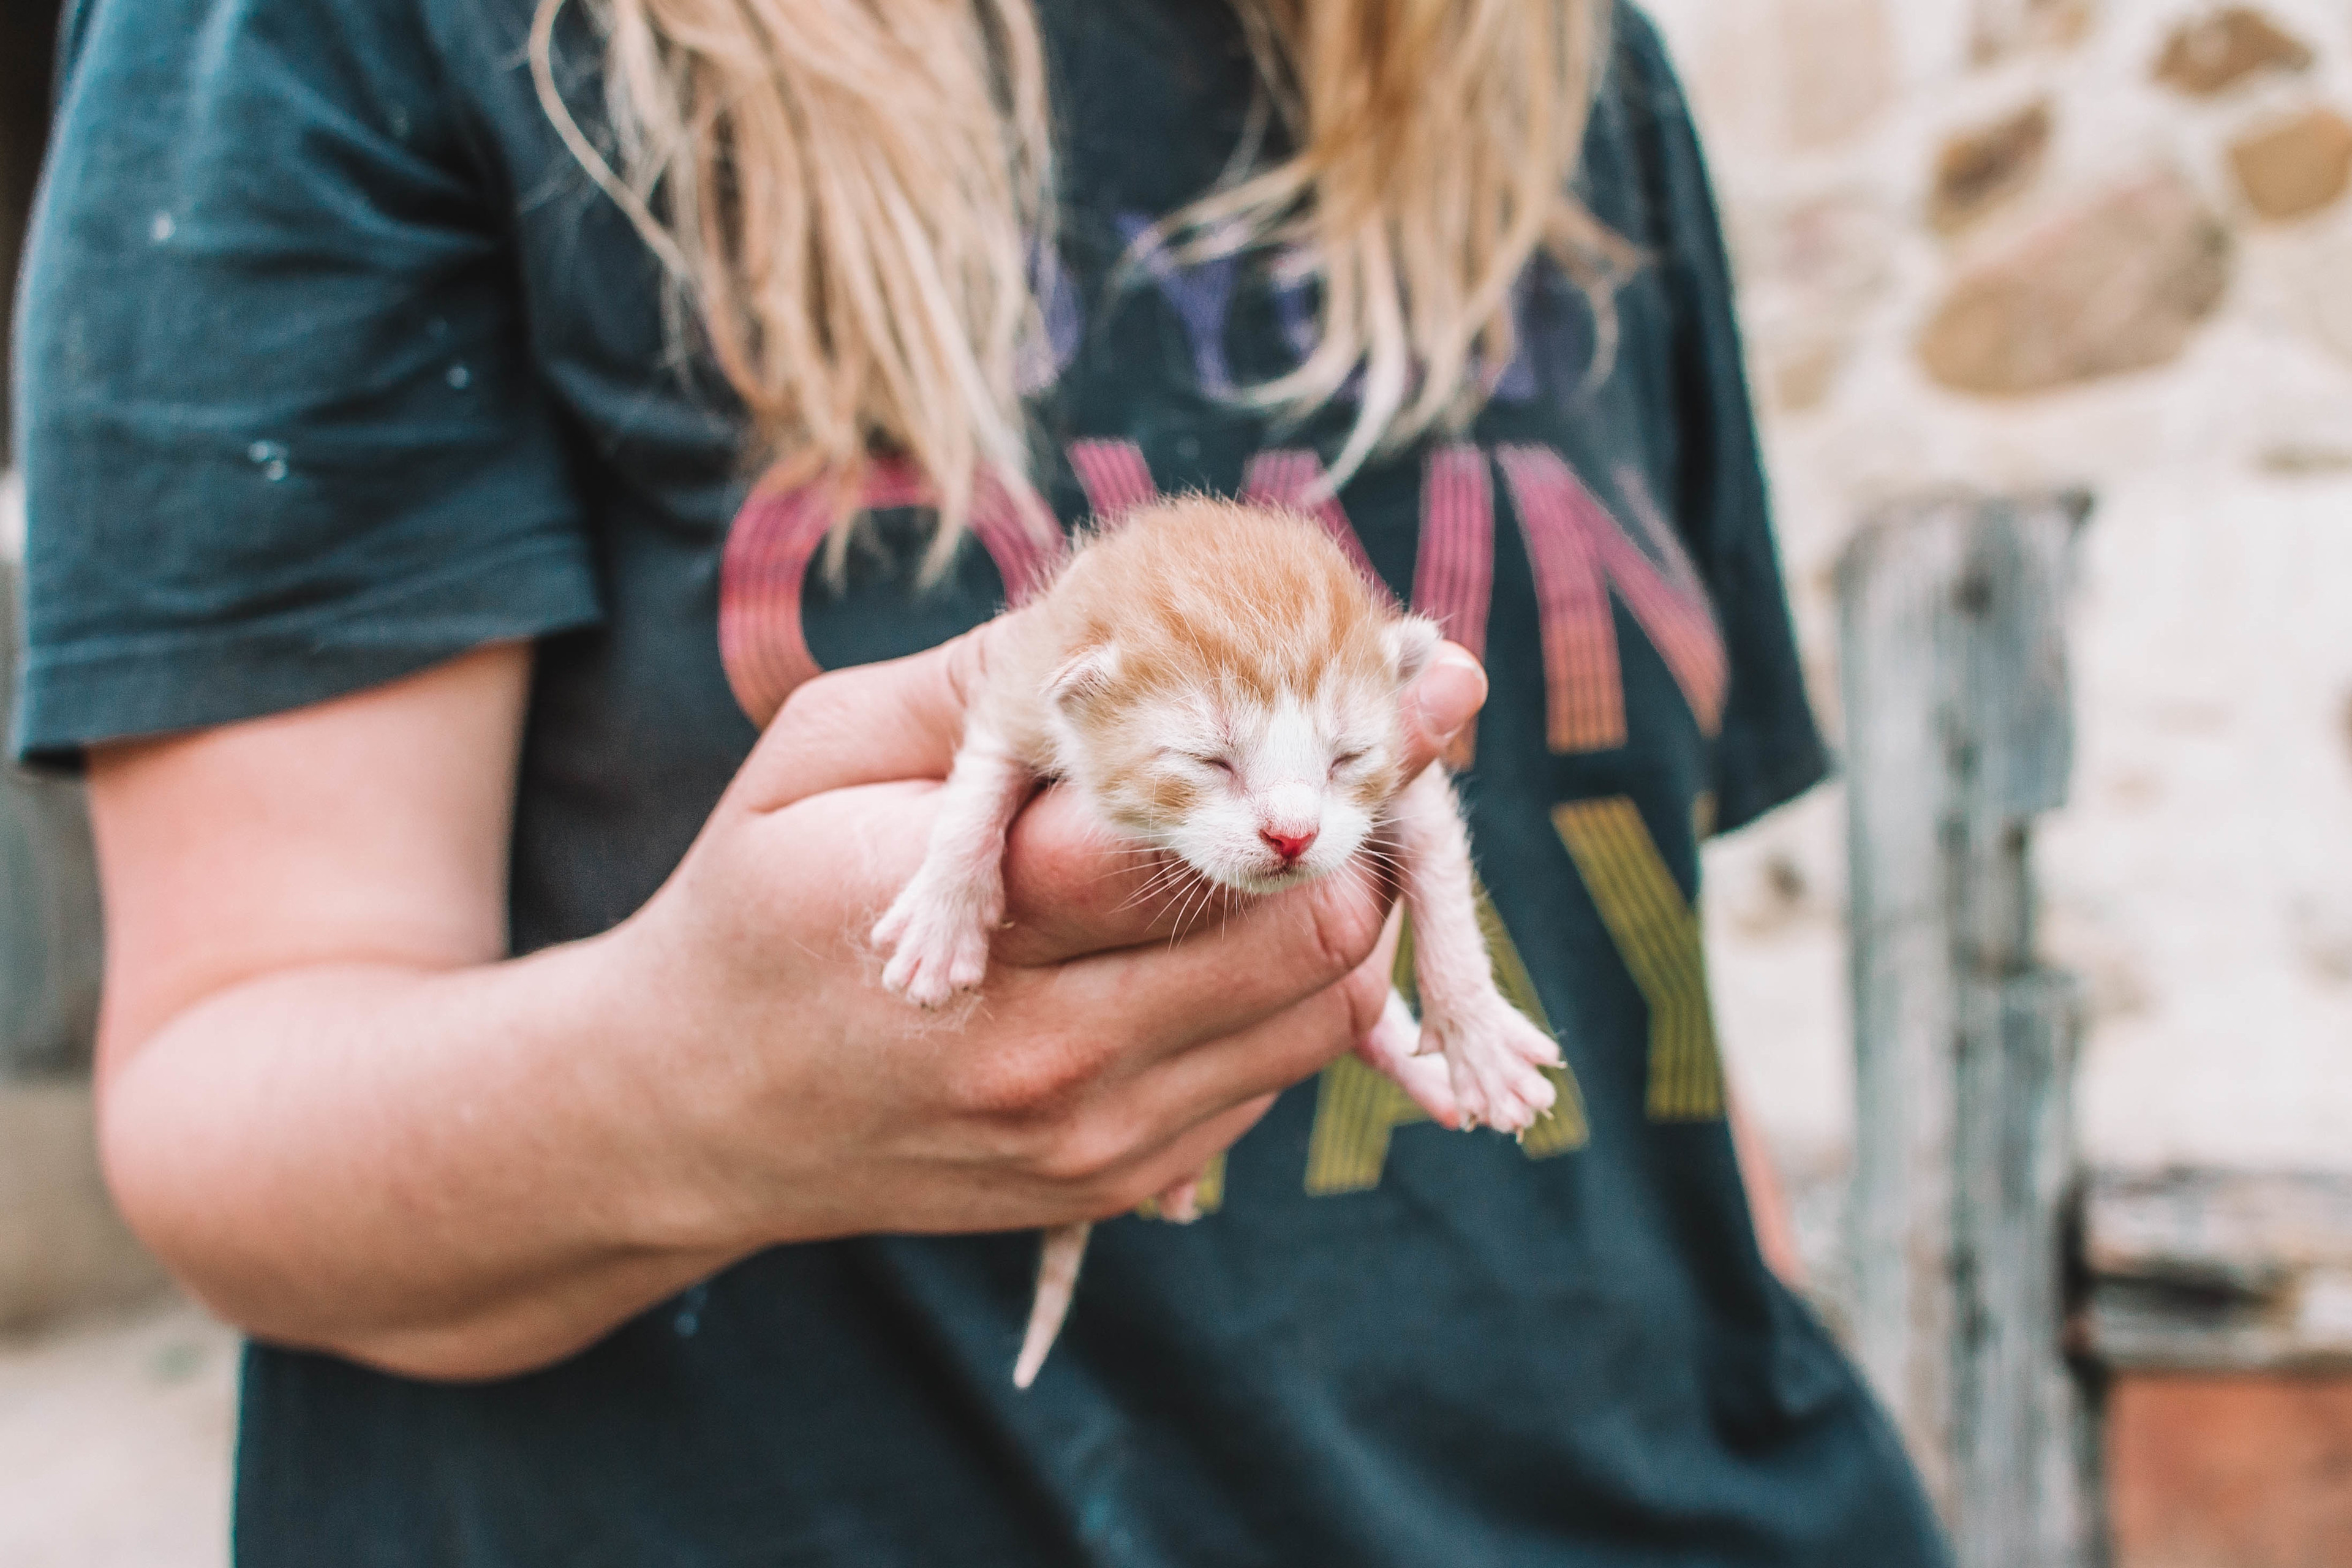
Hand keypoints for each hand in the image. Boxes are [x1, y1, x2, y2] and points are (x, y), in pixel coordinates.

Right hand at [620, 624, 1489, 1245]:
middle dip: (1356, 827)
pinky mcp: (1117, 1182)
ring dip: (1336, 910)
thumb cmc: (758, 899)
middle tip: (1365, 746)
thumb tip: (1138, 612)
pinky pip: (1275, 1073)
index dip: (1334, 752)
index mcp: (970, 926)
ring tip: (1285, 832)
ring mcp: (1091, 1138)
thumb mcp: (823, 753)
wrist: (690, 1110)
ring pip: (1321, 1011)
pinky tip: (1217, 932)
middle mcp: (1048, 1056)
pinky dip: (1284, 992)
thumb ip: (986, 688)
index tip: (1441, 678)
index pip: (1198, 845)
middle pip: (1305, 934)